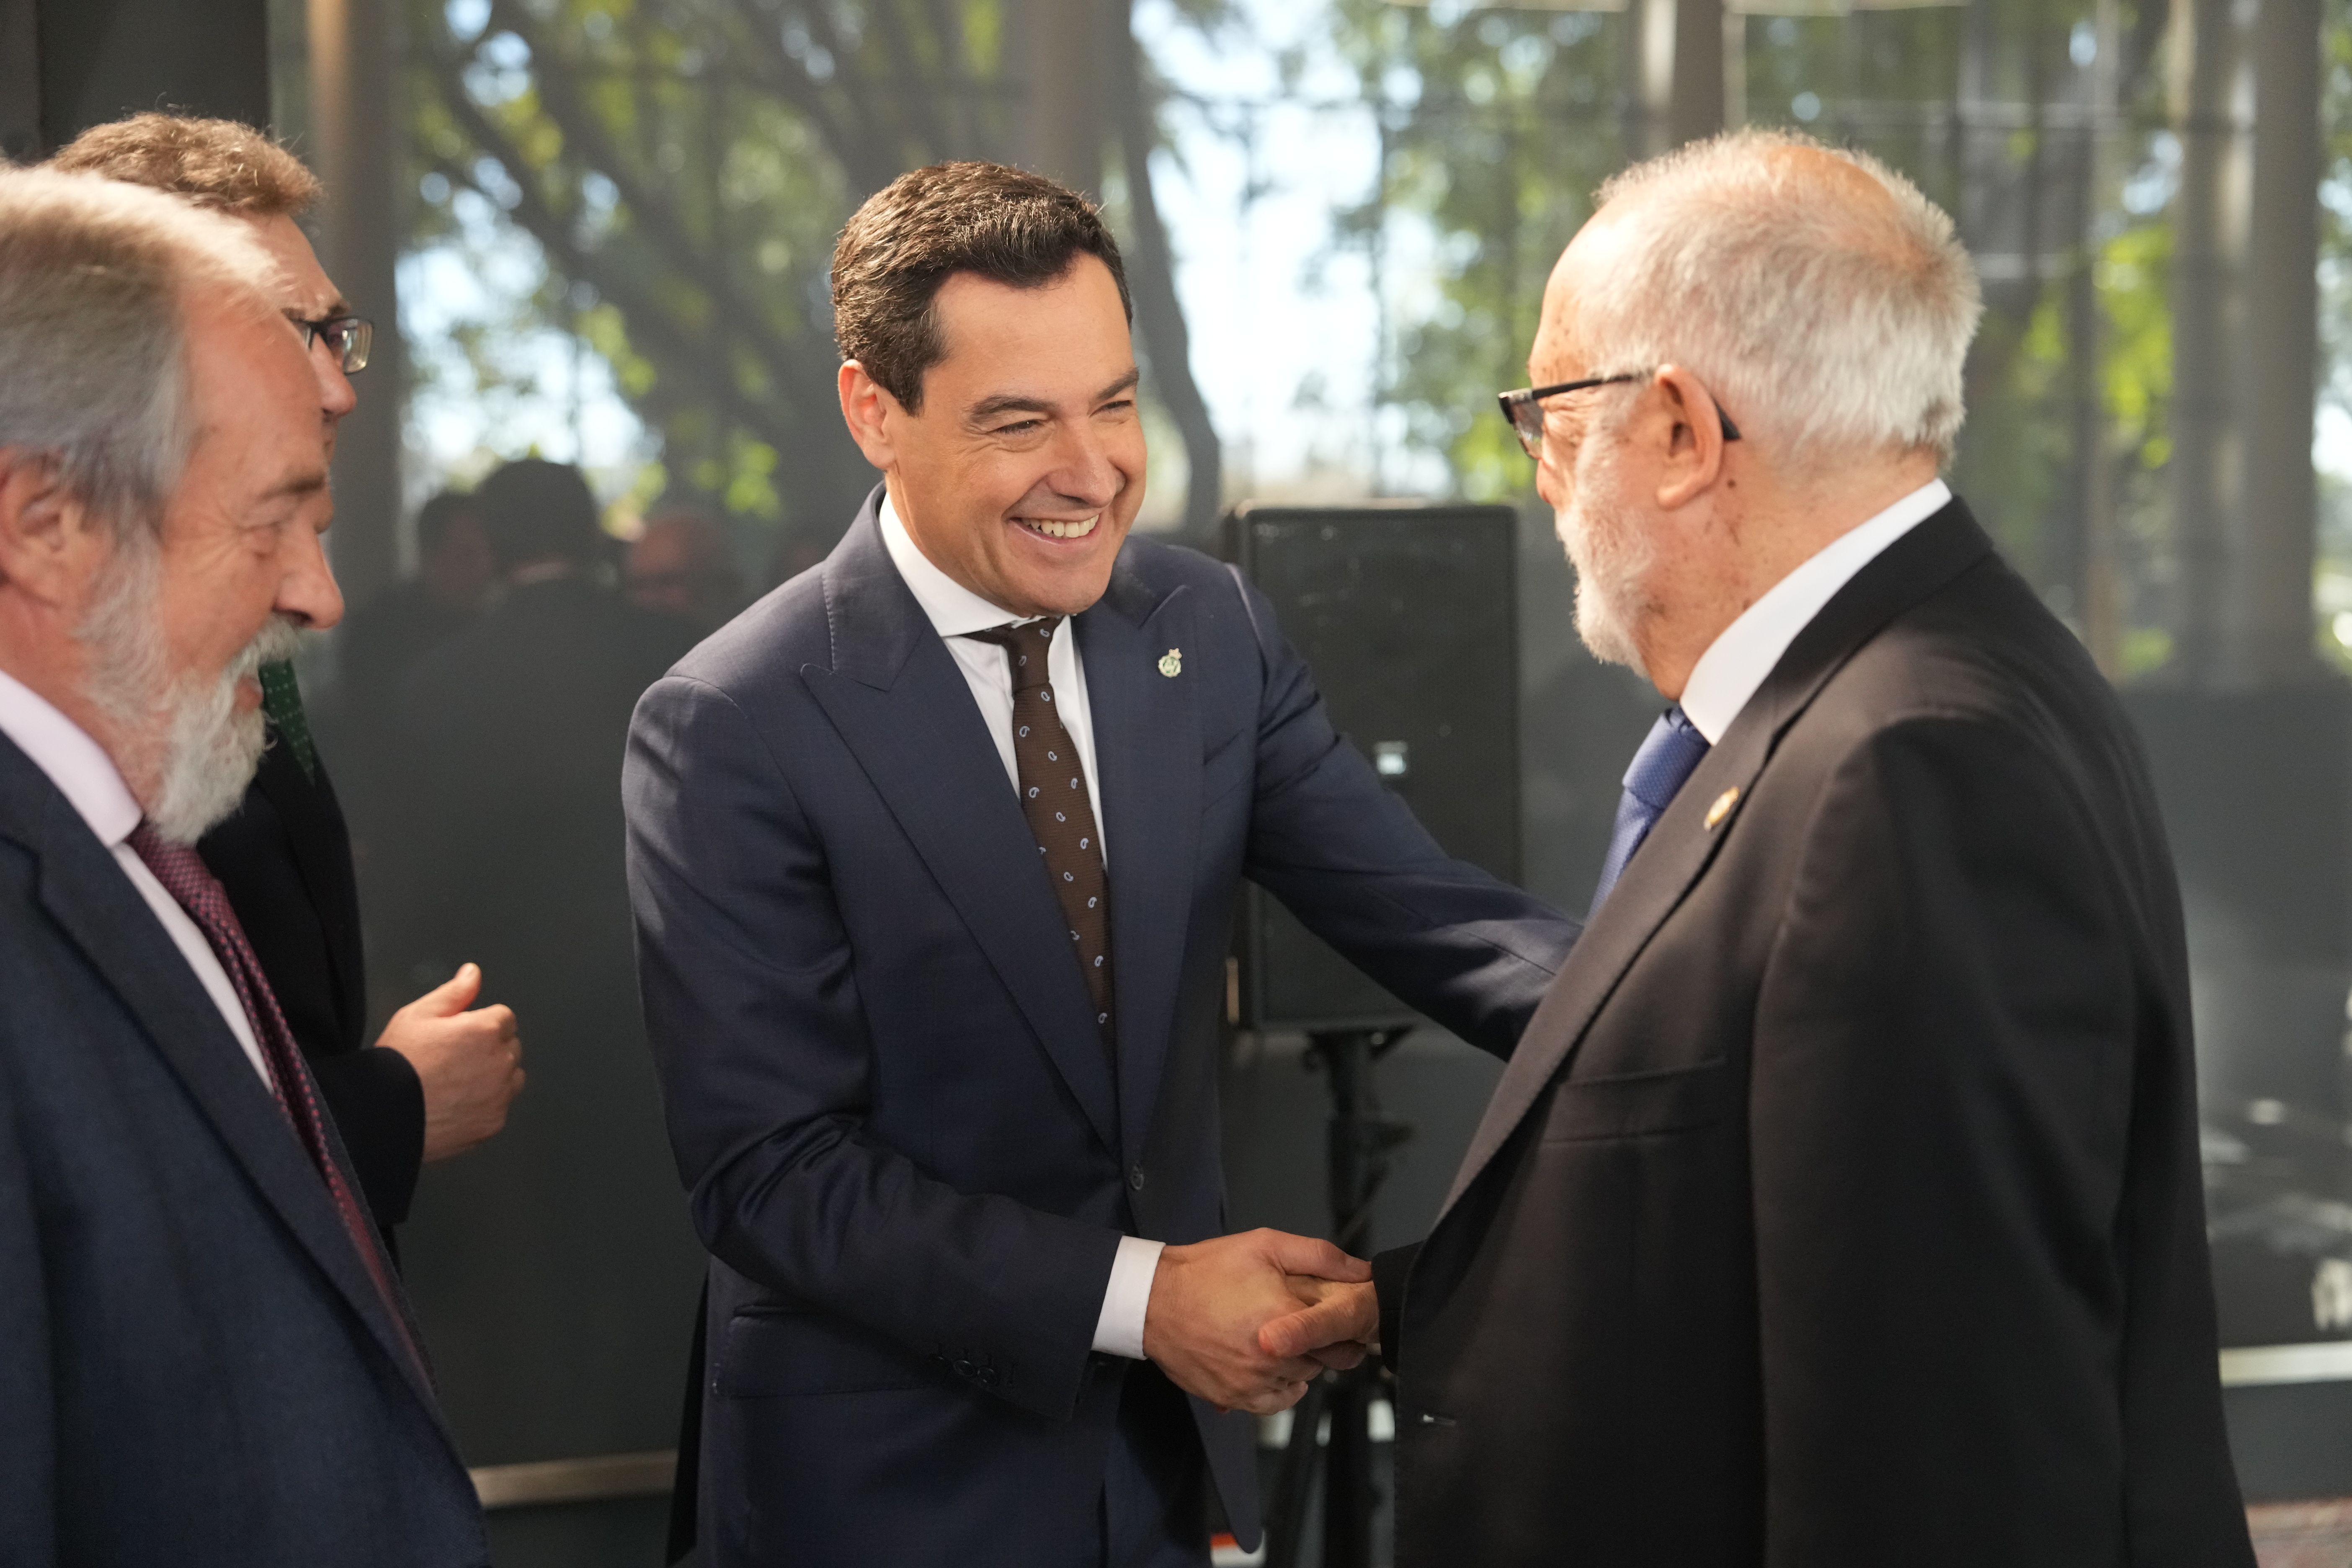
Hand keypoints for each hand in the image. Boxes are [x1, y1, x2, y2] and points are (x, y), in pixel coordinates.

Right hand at [376, 963, 523, 1162]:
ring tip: (457, 1081)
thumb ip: (454, 992)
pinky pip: (501, 1106)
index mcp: (485, 1030)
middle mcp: (501, 1061)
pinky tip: (458, 1103)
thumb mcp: (418, 1015)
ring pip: (512, 1077)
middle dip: (490, 1047)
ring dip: (495, 1075)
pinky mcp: (493, 1122)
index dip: (480, 1023)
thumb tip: (473, 973)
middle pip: (510, 1046)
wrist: (381, 1113)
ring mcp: (500, 1094)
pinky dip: (487, 1104)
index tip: (460, 1035)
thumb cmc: (397, 1062)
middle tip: (454, 1058)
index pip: (504, 1017)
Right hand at [1141, 1229, 1369, 1414]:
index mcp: (1286, 1317)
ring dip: (1297, 1364)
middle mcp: (1273, 1357)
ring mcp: (1252, 1382)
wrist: (1154, 1300)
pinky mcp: (1233, 1398)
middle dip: (1318, 1342)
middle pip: (1323, 1361)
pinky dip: (1279, 1388)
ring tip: (1278, 1339)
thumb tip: (1361, 1271)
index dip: (1342, 1325)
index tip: (1333, 1317)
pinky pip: (1275, 1403)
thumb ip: (1319, 1256)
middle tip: (1299, 1323)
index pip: (1341, 1335)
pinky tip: (1269, 1365)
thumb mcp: (1265, 1246)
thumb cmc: (1208, 1270)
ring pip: (1300, 1381)